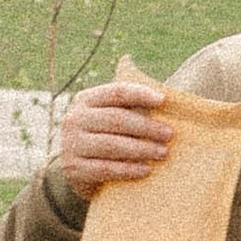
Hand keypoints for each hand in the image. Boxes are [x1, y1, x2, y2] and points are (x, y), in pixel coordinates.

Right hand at [56, 69, 172, 198]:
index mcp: (85, 99)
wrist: (77, 169)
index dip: (140, 94)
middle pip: (115, 119)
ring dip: (140, 149)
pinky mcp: (74, 168)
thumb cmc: (104, 135)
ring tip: (163, 152)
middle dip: (146, 126)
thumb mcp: (108, 115)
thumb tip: (141, 70)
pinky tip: (146, 170)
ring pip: (110, 144)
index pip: (116, 92)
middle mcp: (75, 119)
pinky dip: (128, 169)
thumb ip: (126, 100)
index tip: (163, 100)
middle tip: (169, 134)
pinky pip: (105, 168)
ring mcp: (71, 144)